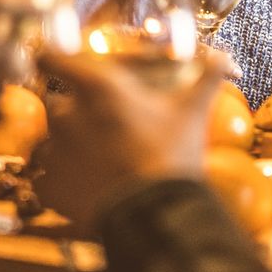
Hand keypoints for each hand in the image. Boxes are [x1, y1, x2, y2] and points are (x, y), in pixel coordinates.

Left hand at [33, 49, 231, 231]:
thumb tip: (225, 56)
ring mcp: (55, 153)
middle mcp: (67, 115)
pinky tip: (84, 187)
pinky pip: (45, 179)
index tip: (58, 66)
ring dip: (66, 147)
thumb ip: (206, 77)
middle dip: (72, 112)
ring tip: (96, 161)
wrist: (158, 214)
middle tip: (101, 127)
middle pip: (53, 102)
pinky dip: (60, 183)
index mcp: (96, 88)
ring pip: (48, 141)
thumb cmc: (174, 154)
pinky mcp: (51, 187)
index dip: (52, 60)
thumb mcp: (192, 111)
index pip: (50, 58)